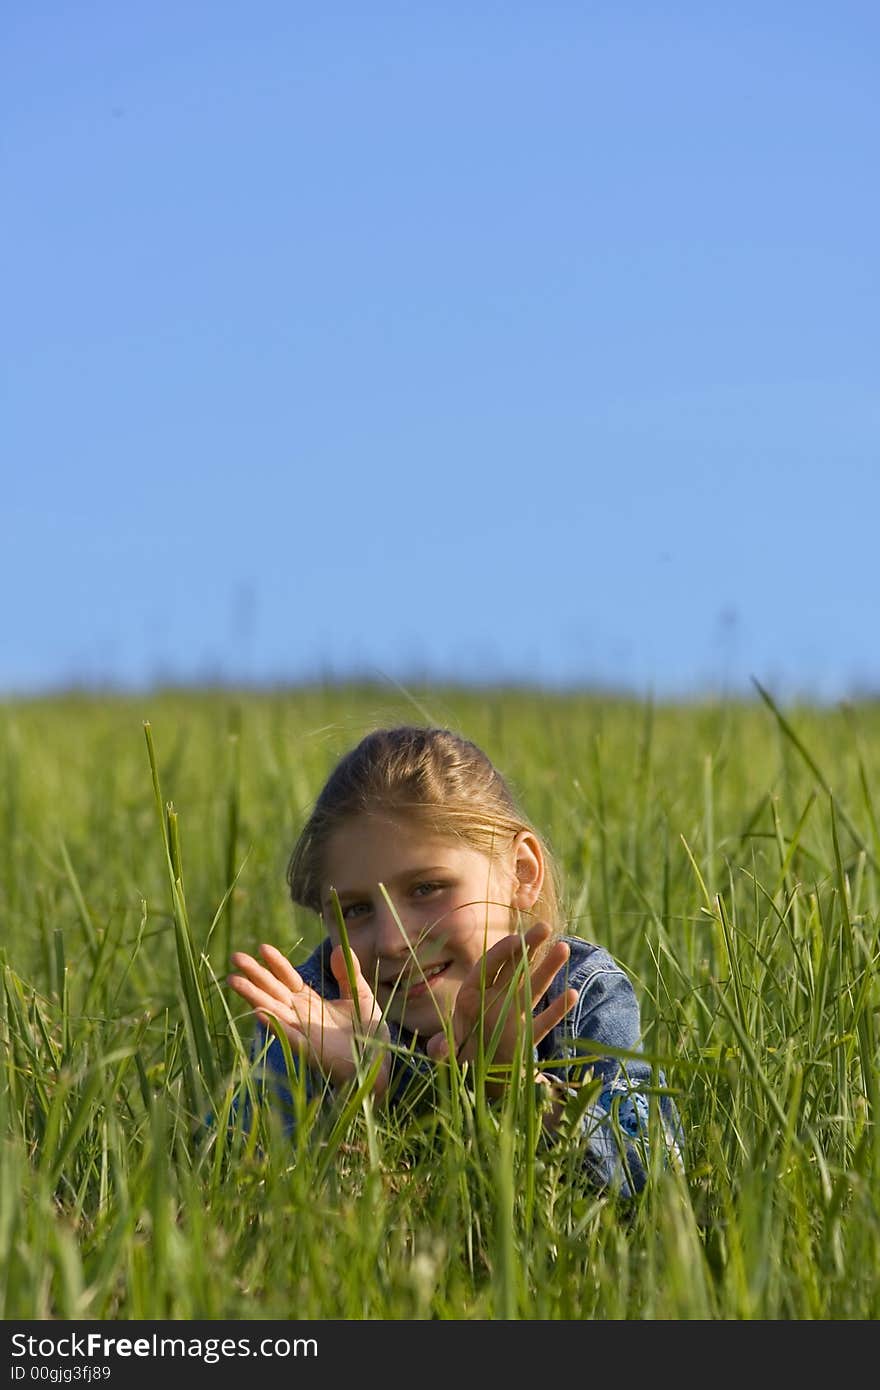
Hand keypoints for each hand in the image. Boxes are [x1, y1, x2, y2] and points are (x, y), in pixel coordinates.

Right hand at [228, 942, 390, 1097]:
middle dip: (254, 974)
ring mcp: (301, 1032)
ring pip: (272, 1010)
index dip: (276, 964)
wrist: (379, 1062)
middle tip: (236, 956)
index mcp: (310, 1001)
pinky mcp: (308, 1050)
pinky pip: (287, 1035)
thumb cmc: (368, 1030)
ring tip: (234, 980)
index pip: (288, 978)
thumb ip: (348, 973)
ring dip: (253, 996)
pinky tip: (259, 1011)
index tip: (263, 947)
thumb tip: (337, 947)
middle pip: (272, 990)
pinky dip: (273, 1024)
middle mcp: (300, 1015)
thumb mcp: (360, 994)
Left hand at [424, 922, 576, 1093]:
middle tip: (544, 927)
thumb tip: (438, 1049)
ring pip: (533, 987)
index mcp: (472, 998)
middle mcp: (494, 1001)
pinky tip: (571, 994)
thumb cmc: (456, 1058)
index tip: (516, 939)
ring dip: (548, 969)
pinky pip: (544, 1021)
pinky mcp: (527, 1037)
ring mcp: (513, 1016)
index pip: (486, 968)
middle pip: (512, 969)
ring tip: (563, 948)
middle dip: (527, 947)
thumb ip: (442, 1050)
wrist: (474, 1079)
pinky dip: (557, 1010)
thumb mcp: (447, 1054)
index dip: (500, 953)